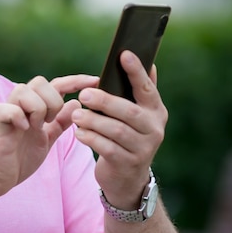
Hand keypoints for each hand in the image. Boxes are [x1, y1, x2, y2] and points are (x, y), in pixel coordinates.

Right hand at [0, 74, 97, 199]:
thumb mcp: (47, 139)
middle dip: (52, 100)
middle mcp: (20, 105)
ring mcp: (8, 113)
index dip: (75, 80)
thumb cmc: (19, 158)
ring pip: (23, 90)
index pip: (56, 85)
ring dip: (36, 108)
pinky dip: (18, 116)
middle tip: (50, 122)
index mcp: (34, 108)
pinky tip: (24, 129)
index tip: (95, 81)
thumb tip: (76, 103)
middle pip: (39, 82)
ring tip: (36, 126)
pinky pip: (6, 109)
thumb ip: (61, 123)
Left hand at [72, 51, 167, 209]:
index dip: (136, 72)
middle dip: (105, 101)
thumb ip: (138, 92)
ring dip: (93, 121)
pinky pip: (107, 148)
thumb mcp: (135, 115)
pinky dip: (90, 138)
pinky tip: (79, 132)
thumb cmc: (126, 136)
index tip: (124, 54)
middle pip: (128, 111)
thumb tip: (149, 61)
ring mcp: (143, 149)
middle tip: (83, 94)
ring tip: (75, 115)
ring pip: (116, 130)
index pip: (147, 89)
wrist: (127, 178)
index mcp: (156, 111)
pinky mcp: (128, 164)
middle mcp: (154, 129)